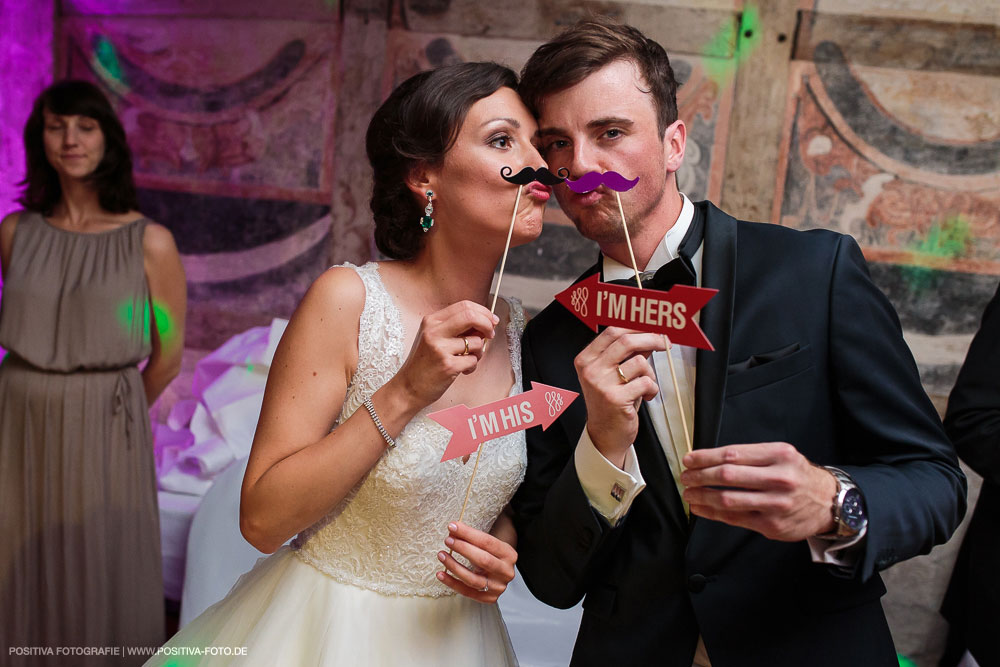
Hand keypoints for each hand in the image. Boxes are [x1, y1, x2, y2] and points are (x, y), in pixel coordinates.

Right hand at [392, 301, 497, 408]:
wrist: (408, 387)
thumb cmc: (423, 363)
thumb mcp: (433, 338)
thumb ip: (455, 328)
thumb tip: (483, 323)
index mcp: (431, 321)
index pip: (464, 305)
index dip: (483, 312)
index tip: (491, 321)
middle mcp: (434, 331)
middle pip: (471, 316)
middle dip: (487, 324)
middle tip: (490, 334)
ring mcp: (440, 348)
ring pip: (476, 341)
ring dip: (479, 352)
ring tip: (468, 360)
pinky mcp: (448, 365)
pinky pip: (473, 360)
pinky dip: (472, 366)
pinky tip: (463, 370)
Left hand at [436, 522, 516, 603]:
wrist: (500, 574)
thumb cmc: (491, 555)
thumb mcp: (488, 545)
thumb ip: (472, 538)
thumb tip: (452, 530)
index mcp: (509, 554)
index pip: (487, 542)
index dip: (468, 534)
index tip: (452, 526)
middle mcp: (506, 572)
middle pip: (483, 560)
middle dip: (463, 548)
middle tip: (448, 540)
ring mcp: (498, 587)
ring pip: (473, 579)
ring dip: (454, 566)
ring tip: (442, 555)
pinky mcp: (489, 598)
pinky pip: (467, 592)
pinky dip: (452, 583)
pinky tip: (441, 574)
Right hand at [574, 327, 665, 466]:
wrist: (605, 435)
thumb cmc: (612, 402)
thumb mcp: (614, 374)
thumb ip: (628, 353)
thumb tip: (649, 332)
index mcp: (586, 359)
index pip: (612, 331)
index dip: (636, 326)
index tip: (653, 326)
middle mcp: (590, 370)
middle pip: (626, 341)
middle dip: (652, 338)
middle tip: (665, 342)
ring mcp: (601, 384)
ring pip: (640, 363)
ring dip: (651, 373)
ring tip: (646, 385)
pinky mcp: (615, 398)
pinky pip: (646, 382)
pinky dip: (652, 389)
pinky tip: (646, 396)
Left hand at [680, 442, 836, 540]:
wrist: (829, 502)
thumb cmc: (798, 476)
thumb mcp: (781, 455)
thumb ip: (750, 456)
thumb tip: (709, 459)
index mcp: (779, 455)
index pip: (732, 454)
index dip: (705, 457)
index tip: (689, 460)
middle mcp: (779, 479)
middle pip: (727, 475)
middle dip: (699, 476)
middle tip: (685, 476)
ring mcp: (775, 504)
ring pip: (728, 499)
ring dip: (701, 496)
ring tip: (689, 493)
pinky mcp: (772, 525)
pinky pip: (734, 518)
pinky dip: (712, 513)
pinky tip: (701, 508)